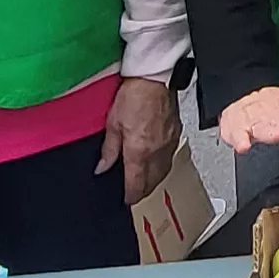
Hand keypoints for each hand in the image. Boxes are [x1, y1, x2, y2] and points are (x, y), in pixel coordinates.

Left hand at [98, 75, 180, 206]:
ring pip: (163, 172)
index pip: (136, 185)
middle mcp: (157, 152)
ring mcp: (169, 144)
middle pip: (152, 183)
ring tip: (144, 181)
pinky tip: (155, 161)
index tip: (125, 200)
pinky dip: (162, 165)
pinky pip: (170, 158)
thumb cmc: (134, 94)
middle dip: (142, 191)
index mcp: (139, 152)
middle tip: (133, 193)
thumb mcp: (112, 123)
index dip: (130, 196)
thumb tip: (102, 167)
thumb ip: (109, 150)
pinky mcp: (176, 134)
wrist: (155, 77)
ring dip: (153, 180)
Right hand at [215, 85, 278, 157]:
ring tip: (274, 136)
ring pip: (259, 124)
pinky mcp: (233, 127)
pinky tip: (244, 146)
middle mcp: (267, 110)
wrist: (240, 100)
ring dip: (267, 131)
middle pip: (278, 119)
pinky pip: (236, 133)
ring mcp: (250, 118)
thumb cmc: (270, 115)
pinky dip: (240, 140)